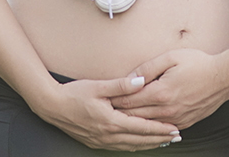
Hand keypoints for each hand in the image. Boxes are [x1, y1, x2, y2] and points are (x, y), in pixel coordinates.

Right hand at [32, 76, 180, 150]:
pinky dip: (134, 145)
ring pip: (131, 146)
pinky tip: (140, 143)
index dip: (160, 129)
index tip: (175, 128)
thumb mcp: (98, 86)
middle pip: (140, 140)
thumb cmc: (74, 94)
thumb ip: (121, 85)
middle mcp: (108, 135)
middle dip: (159, 139)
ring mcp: (101, 141)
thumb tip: (141, 81)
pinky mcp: (96, 142)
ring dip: (149, 144)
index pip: (142, 127)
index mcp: (111, 121)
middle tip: (176, 137)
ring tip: (163, 141)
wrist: (52, 106)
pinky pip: (120, 147)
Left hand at [113, 49, 228, 130]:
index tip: (101, 98)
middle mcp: (166, 110)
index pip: (128, 100)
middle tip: (102, 111)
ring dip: (130, 123)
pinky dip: (148, 128)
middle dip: (117, 114)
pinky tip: (139, 126)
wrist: (224, 78)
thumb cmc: (198, 63)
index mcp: (160, 93)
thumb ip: (148, 68)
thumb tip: (130, 78)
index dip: (113, 100)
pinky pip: (160, 129)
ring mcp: (176, 119)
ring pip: (146, 126)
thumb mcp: (171, 57)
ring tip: (115, 120)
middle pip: (133, 117)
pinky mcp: (184, 123)